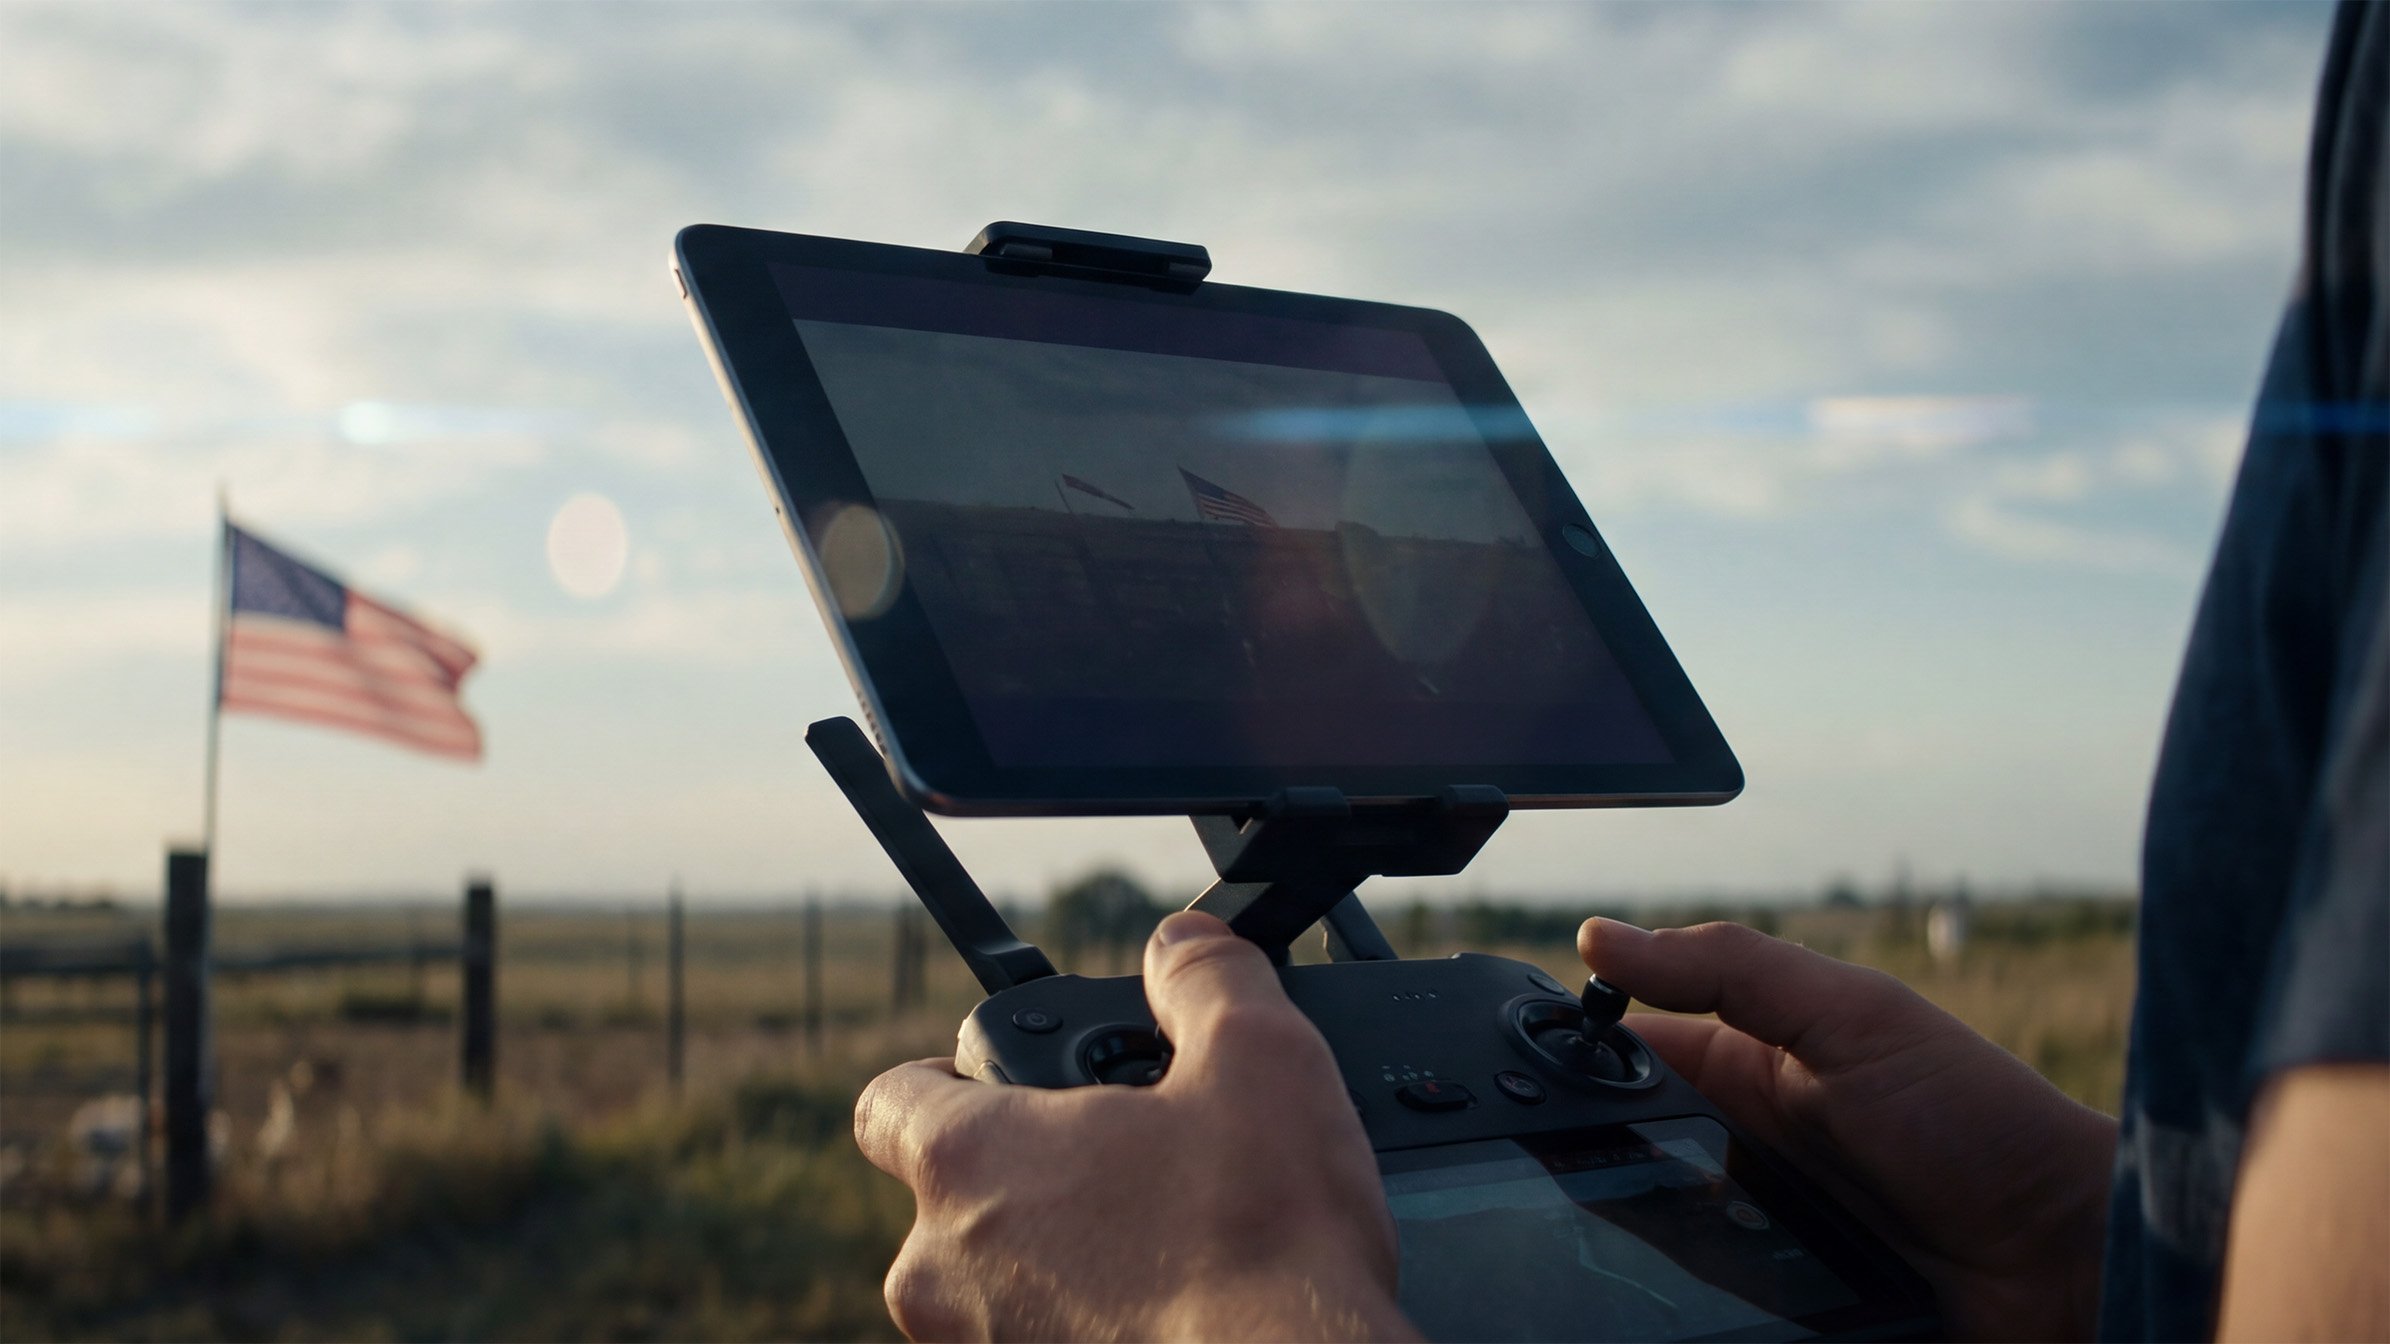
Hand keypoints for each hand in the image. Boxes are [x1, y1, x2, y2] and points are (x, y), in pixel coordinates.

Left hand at [854, 912, 1418, 1341]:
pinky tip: (1181, 1304)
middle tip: (1130, 1159)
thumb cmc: (1264, 1241)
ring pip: (1000, 1284)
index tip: (1009, 1080)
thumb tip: (1182, 945)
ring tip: (1173, 1237)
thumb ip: (1203, 974)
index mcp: (968, 1162)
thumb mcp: (1259, 1054)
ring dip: (1065, 1254)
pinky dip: (1095, 1320)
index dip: (946, 1077)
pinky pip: (1044, 1340)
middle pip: (954, 1199)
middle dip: (1033, 1173)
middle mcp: (946, 1272)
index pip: (889, 1102)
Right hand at [1581, 918, 2117, 1341]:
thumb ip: (1729, 968)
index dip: (1570, 1054)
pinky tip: (1642, 1296)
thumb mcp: (1851, 1017)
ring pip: (1645, 1230)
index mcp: (1750, 1061)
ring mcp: (1755, 1228)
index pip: (1627, 1050)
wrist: (2070, 1258)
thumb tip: (1599, 937)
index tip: (1517, 1067)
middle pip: (1621, 1146)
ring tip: (1581, 1239)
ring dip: (1618, 1229)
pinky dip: (1669, 1295)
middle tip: (1546, 1168)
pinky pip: (1697, 1297)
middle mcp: (1742, 1144)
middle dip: (1581, 1154)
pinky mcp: (1773, 1300)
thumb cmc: (1978, 1122)